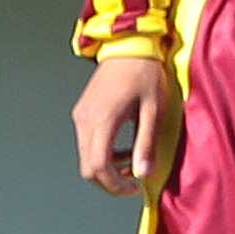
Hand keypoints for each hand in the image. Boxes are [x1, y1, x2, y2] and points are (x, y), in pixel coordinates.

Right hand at [74, 55, 174, 195]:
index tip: (135, 188)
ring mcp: (81, 116)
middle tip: (135, 182)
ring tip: (135, 164)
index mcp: (103, 120)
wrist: (129, 45)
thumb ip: (146, 143)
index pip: (98, 167)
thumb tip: (143, 174)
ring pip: (85, 157)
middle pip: (87, 167)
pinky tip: (125, 149)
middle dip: (110, 182)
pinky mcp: (82, 112)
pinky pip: (87, 143)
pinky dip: (103, 154)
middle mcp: (85, 120)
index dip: (115, 185)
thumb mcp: (153, 109)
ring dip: (107, 168)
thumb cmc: (145, 74)